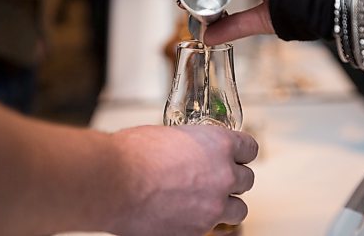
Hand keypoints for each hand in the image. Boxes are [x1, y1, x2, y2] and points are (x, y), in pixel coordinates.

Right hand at [107, 125, 257, 235]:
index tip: (236, 155)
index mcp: (219, 145)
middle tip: (216, 178)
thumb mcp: (170, 135)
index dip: (241, 152)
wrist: (113, 182)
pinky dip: (201, 221)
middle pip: (247, 180)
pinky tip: (183, 214)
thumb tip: (190, 152)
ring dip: (226, 205)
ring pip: (239, 210)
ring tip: (207, 202)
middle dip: (233, 179)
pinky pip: (211, 228)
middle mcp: (223, 176)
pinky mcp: (197, 231)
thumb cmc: (133, 154)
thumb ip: (192, 146)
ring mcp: (212, 207)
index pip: (250, 148)